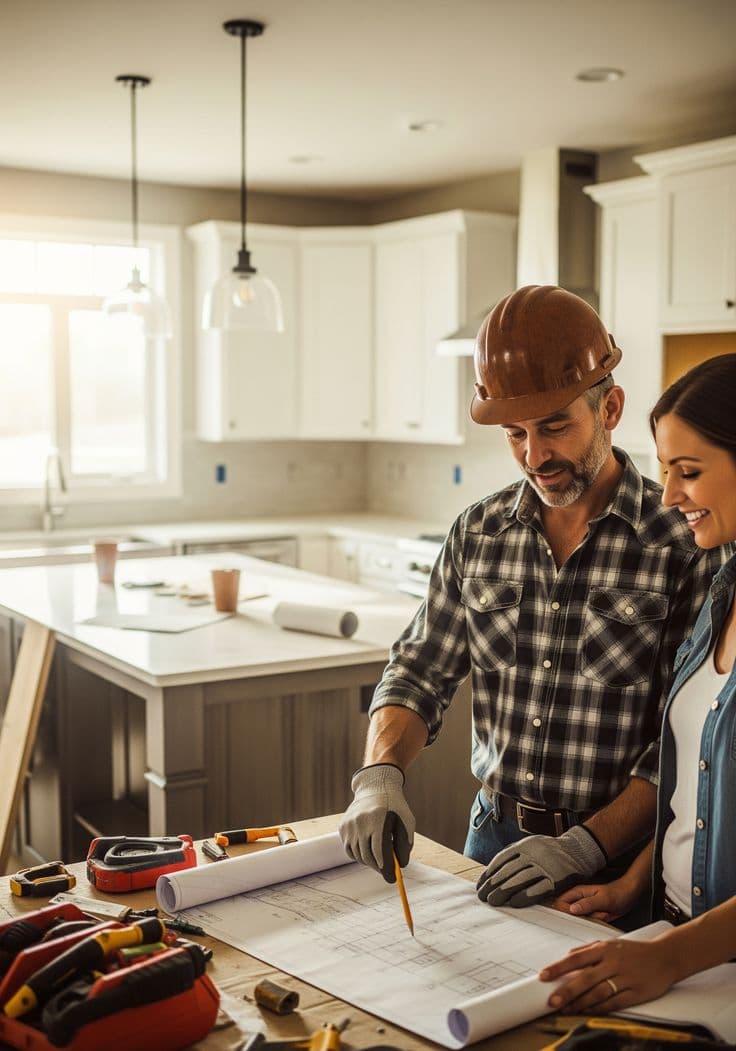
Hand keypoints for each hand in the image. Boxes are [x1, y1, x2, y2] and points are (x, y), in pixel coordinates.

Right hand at [338, 764, 414, 881]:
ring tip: (379, 857)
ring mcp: (349, 824)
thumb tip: (400, 866)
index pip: (380, 851)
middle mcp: (360, 821)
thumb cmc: (394, 807)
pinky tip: (368, 848)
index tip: (392, 879)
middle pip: (368, 856)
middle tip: (387, 872)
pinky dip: (359, 854)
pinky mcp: (342, 826)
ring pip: (358, 855)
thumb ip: (404, 844)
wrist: (374, 788)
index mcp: (378, 819)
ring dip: (370, 861)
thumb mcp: (406, 821)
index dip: (386, 868)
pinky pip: (350, 849)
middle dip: (379, 868)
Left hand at [476, 825, 605, 906]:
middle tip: (483, 897)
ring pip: (520, 880)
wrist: (578, 851)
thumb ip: (515, 855)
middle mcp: (533, 854)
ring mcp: (545, 866)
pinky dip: (525, 896)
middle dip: (493, 885)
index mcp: (525, 845)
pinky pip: (538, 889)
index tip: (480, 885)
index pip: (501, 860)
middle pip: (508, 871)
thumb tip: (493, 871)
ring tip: (493, 901)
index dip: (489, 873)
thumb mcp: (532, 845)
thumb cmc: (550, 852)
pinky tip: (514, 903)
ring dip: (504, 892)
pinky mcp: (556, 879)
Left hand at [539, 936, 677, 1013]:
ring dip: (580, 1002)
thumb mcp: (611, 943)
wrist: (666, 956)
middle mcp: (613, 962)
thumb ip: (588, 949)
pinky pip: (615, 1003)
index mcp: (605, 948)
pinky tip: (588, 1011)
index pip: (576, 958)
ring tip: (566, 1008)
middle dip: (566, 990)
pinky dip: (600, 1008)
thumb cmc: (635, 951)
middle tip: (552, 1000)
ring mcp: (625, 978)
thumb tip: (568, 955)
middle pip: (585, 978)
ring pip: (598, 993)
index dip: (559, 968)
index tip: (544, 976)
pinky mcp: (636, 993)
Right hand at [555, 876, 641, 922]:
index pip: (560, 903)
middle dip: (582, 919)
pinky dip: (597, 923)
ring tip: (604, 912)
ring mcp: (586, 908)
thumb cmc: (617, 893)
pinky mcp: (593, 915)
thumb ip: (587, 904)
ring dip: (593, 920)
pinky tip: (606, 916)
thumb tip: (572, 910)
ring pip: (581, 921)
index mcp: (577, 893)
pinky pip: (590, 923)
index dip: (562, 912)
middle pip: (570, 914)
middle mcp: (579, 900)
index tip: (572, 918)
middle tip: (596, 913)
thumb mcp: (602, 899)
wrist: (630, 895)